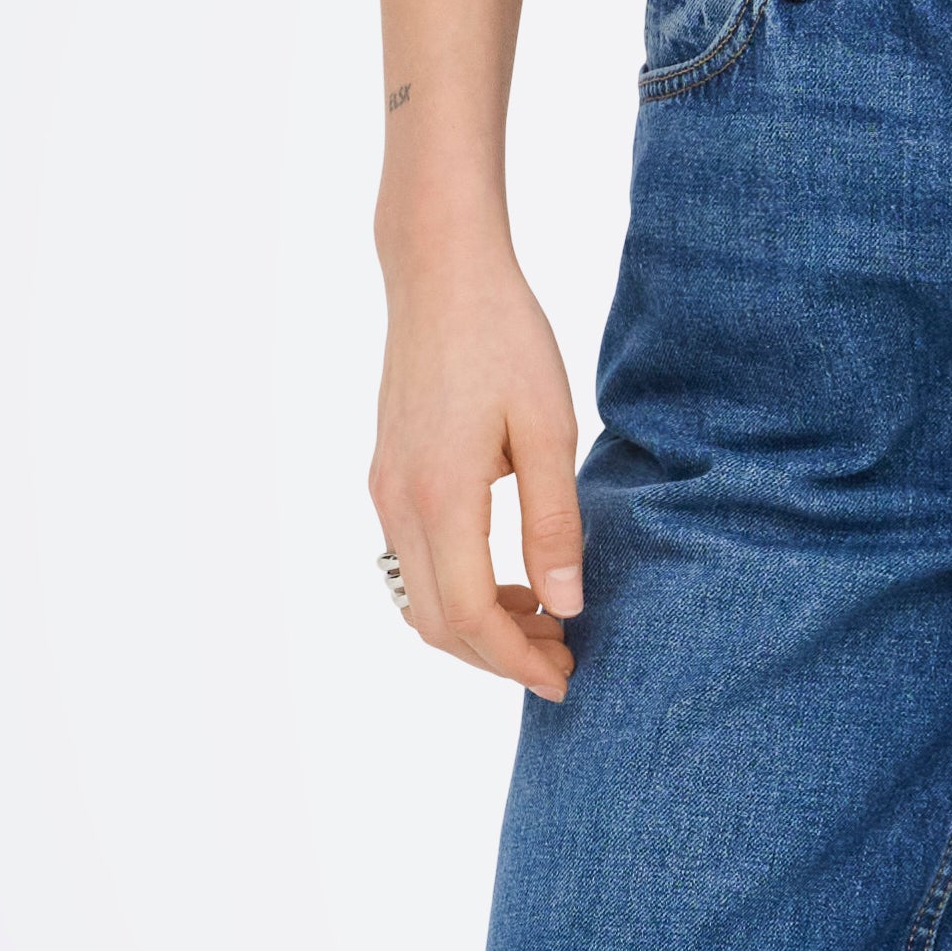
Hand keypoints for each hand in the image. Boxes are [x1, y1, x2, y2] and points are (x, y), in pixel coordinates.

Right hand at [370, 247, 586, 699]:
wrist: (441, 273)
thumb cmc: (504, 337)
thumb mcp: (549, 428)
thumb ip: (555, 523)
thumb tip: (566, 605)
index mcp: (441, 497)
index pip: (469, 618)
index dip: (516, 662)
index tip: (565, 677)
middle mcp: (399, 503)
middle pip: (436, 624)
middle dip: (498, 658)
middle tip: (563, 657)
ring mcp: (386, 491)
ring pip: (419, 600)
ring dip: (476, 629)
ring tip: (543, 621)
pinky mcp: (388, 475)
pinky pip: (413, 563)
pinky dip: (456, 593)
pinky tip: (507, 579)